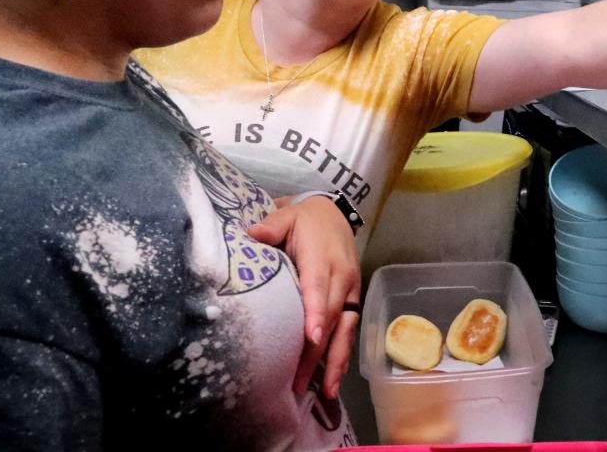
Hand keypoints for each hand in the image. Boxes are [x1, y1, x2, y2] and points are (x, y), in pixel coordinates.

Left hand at [248, 196, 359, 398]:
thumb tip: (252, 233)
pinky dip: (342, 355)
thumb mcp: (287, 216)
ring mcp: (351, 291)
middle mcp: (342, 277)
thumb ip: (272, 225)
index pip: (319, 288)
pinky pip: (349, 331)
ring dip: (336, 361)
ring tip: (326, 392)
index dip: (317, 312)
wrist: (334, 214)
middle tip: (301, 382)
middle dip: (318, 351)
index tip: (312, 337)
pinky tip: (333, 380)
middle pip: (332, 317)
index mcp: (322, 258)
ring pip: (346, 329)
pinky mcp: (354, 300)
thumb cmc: (304, 220)